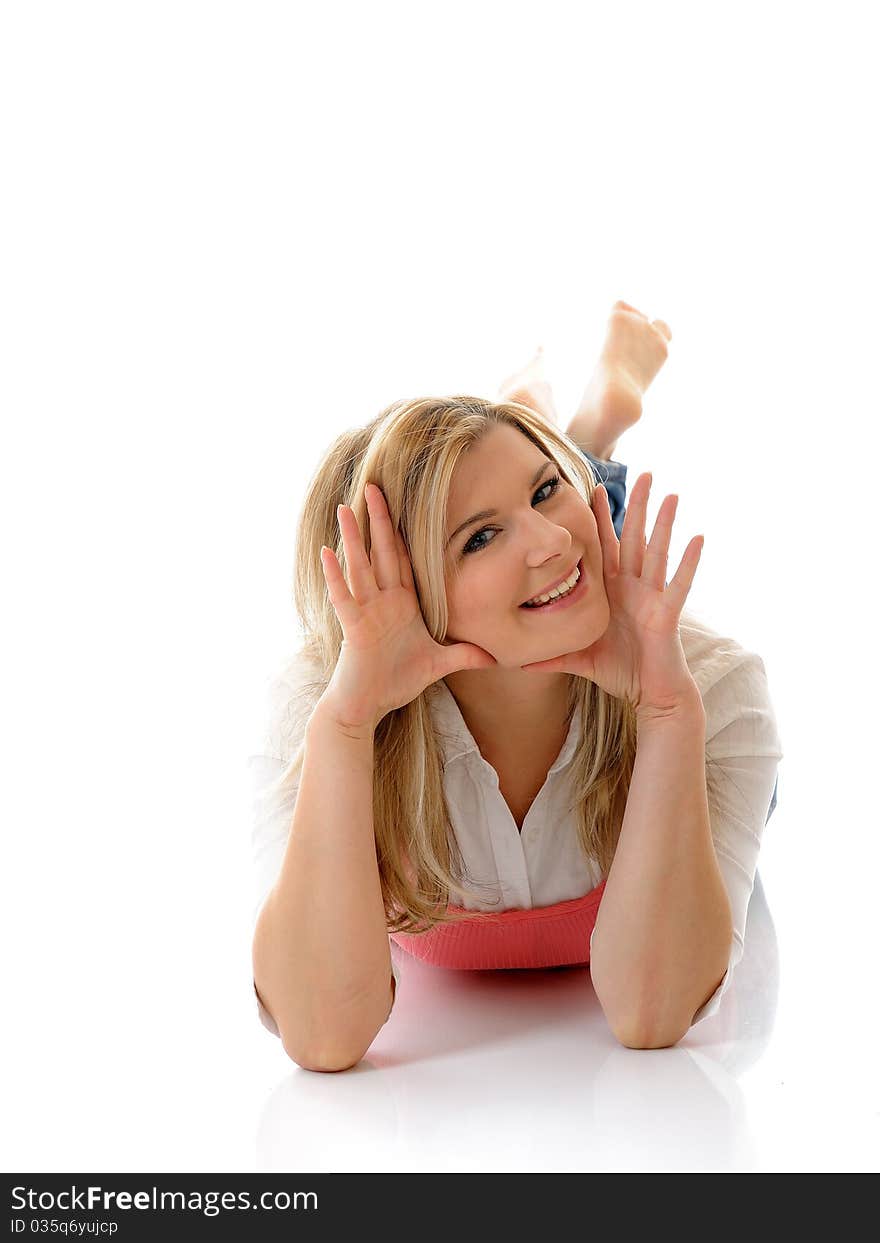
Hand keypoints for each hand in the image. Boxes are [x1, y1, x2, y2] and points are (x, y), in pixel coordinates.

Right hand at [319, 483, 497, 729]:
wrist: (366, 708)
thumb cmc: (394, 683)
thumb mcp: (437, 665)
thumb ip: (463, 655)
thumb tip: (493, 656)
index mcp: (401, 605)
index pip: (404, 560)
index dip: (403, 531)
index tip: (405, 502)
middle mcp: (382, 602)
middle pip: (381, 552)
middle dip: (379, 519)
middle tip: (375, 485)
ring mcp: (365, 612)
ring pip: (359, 567)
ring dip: (353, 537)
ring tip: (346, 507)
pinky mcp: (353, 628)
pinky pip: (343, 597)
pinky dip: (335, 576)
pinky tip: (327, 551)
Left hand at [520, 473, 702, 714]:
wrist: (650, 695)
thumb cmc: (620, 672)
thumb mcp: (579, 659)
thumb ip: (550, 656)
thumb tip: (516, 662)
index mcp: (612, 592)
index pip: (606, 548)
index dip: (600, 520)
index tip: (593, 489)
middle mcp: (633, 588)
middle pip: (635, 539)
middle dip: (638, 507)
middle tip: (645, 473)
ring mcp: (651, 598)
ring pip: (657, 553)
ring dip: (664, 524)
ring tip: (671, 494)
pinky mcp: (666, 614)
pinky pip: (678, 584)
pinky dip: (688, 562)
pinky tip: (698, 537)